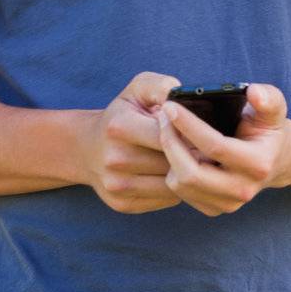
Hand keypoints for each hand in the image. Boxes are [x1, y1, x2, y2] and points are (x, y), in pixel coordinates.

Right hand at [78, 71, 184, 212]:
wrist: (86, 148)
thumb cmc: (122, 114)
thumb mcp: (137, 90)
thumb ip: (161, 87)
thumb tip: (183, 95)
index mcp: (119, 126)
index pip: (167, 136)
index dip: (187, 134)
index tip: (198, 132)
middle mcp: (115, 158)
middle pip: (171, 163)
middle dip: (191, 157)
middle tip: (204, 150)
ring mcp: (117, 185)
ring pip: (171, 186)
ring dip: (186, 176)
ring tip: (193, 164)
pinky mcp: (122, 204)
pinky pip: (164, 201)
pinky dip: (175, 191)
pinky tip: (175, 177)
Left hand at [156, 83, 290, 217]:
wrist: (277, 161)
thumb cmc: (269, 130)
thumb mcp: (274, 110)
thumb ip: (268, 97)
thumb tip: (254, 92)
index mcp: (258, 164)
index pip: (214, 146)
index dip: (188, 125)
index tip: (170, 106)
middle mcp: (243, 189)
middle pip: (191, 173)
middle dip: (170, 143)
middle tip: (162, 118)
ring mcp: (228, 204)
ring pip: (181, 184)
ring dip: (169, 156)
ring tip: (169, 131)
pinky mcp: (214, 209)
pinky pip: (180, 193)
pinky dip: (172, 169)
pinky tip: (177, 150)